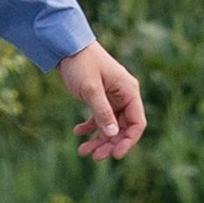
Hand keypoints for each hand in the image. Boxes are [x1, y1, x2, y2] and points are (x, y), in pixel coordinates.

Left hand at [58, 45, 145, 162]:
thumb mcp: (91, 89)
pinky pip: (99, 118)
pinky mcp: (99, 97)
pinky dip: (89, 127)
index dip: (128, 141)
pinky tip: (77, 132)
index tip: (116, 155)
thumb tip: (113, 135)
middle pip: (123, 128)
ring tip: (83, 151)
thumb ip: (103, 112)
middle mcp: (124, 95)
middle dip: (110, 144)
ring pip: (110, 126)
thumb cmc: (82, 63)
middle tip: (94, 157)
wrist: (66, 45)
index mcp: (129, 91)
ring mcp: (112, 97)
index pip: (137, 123)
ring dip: (98, 139)